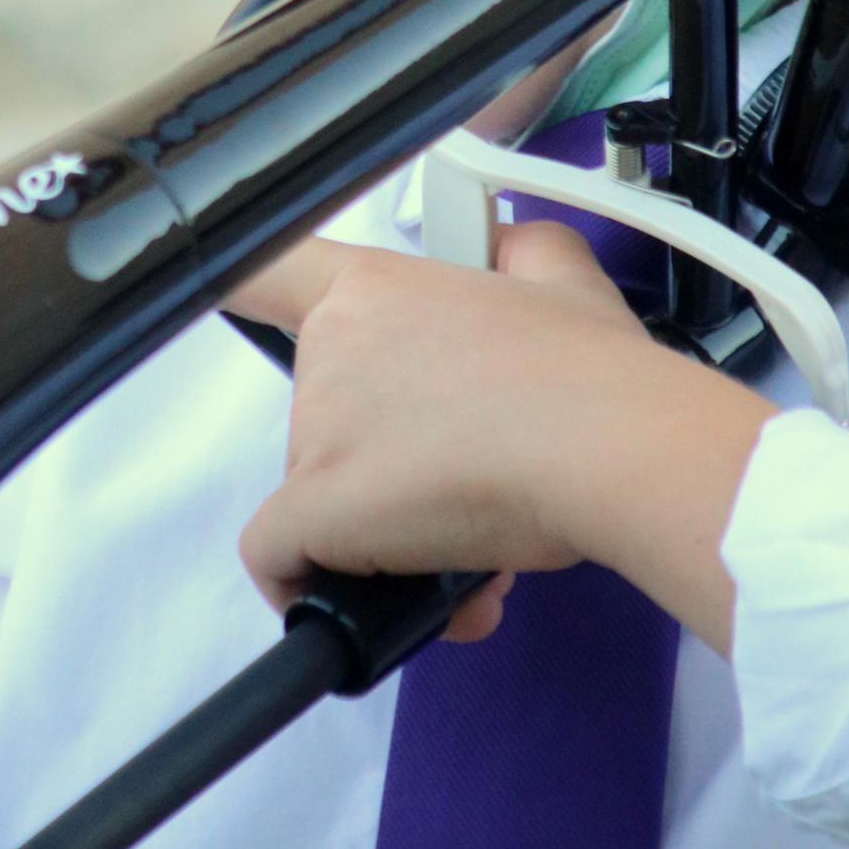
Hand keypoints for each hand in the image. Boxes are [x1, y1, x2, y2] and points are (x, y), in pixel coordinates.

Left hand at [235, 224, 775, 652]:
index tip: (239, 312)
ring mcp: (316, 429)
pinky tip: (401, 600)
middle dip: (388, 462)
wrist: (609, 445)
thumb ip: (524, 252)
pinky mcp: (316, 506)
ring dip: (389, 533)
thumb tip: (512, 248)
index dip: (249, 296)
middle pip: (324, 418)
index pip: (267, 274)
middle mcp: (331, 346)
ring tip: (479, 548)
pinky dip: (325, 586)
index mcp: (376, 287)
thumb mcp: (568, 279)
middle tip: (466, 487)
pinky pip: (283, 558)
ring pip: (322, 496)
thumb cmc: (593, 378)